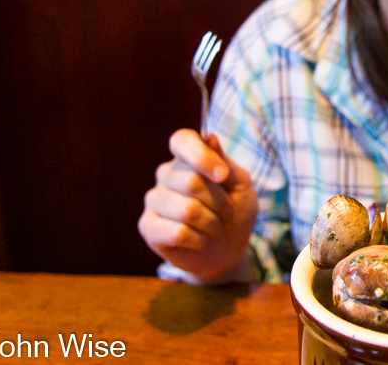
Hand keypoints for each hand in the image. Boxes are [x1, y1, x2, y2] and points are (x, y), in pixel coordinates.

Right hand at [138, 129, 257, 282]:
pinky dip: (199, 239)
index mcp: (188, 158)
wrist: (227, 250)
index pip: (182, 140)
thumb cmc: (234, 211)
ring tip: (214, 227)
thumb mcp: (240, 185)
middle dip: (218, 202)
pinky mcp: (147, 225)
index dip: (201, 156)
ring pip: (186, 210)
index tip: (222, 176)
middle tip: (226, 212)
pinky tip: (199, 240)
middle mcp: (166, 174)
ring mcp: (154, 199)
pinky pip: (177, 232)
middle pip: (191, 181)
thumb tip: (209, 137)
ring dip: (211, 223)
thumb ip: (225, 162)